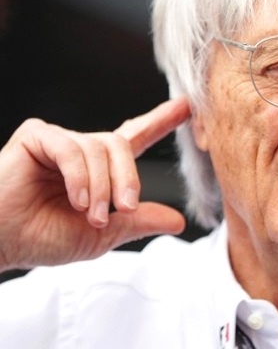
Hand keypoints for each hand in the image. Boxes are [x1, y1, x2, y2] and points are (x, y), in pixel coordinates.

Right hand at [0, 97, 190, 271]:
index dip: (161, 120)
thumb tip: (178, 221)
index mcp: (100, 168)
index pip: (137, 136)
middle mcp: (83, 150)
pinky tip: (76, 199)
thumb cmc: (44, 238)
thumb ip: (139, 222)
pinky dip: (80, 177)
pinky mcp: (38, 136)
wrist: (1, 242)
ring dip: (102, 186)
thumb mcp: (104, 234)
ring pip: (100, 147)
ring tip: (93, 213)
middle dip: (129, 177)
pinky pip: (72, 148)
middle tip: (126, 207)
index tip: (187, 106)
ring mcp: (61, 140)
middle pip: (123, 145)